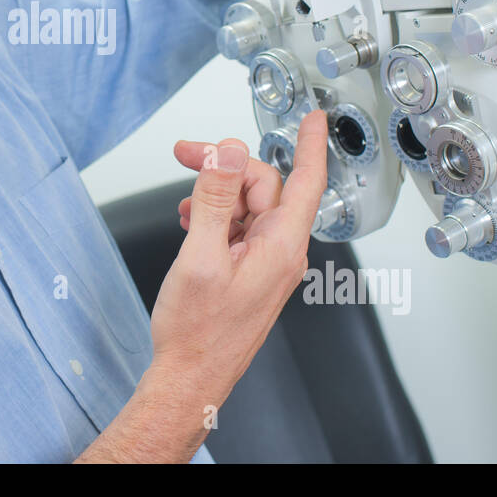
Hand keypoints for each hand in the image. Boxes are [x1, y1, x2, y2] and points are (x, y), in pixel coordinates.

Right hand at [148, 110, 327, 411]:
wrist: (189, 379)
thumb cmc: (197, 332)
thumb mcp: (199, 255)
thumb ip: (215, 198)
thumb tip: (229, 152)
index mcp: (280, 246)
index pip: (306, 181)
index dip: (309, 144)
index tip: (313, 117)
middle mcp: (280, 253)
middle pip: (263, 187)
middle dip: (224, 168)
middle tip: (186, 155)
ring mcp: (266, 264)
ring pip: (247, 207)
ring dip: (215, 197)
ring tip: (182, 210)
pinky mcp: (250, 273)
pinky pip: (238, 229)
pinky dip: (214, 219)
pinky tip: (190, 225)